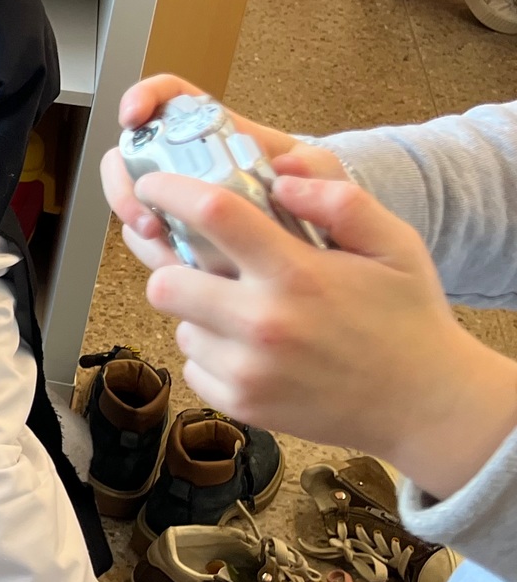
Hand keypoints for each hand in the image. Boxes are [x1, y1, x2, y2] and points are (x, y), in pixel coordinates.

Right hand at [101, 74, 345, 269]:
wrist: (320, 239)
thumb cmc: (314, 196)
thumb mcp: (324, 175)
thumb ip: (315, 169)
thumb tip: (287, 171)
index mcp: (214, 132)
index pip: (167, 98)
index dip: (142, 98)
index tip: (132, 117)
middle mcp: (186, 162)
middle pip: (129, 157)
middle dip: (123, 184)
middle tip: (144, 213)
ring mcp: (177, 200)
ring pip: (131, 201)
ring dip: (134, 222)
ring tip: (160, 243)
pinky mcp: (177, 235)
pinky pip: (149, 241)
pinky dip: (155, 253)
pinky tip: (176, 265)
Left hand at [139, 167, 516, 499]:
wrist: (426, 406)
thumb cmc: (407, 318)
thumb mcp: (395, 245)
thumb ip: (341, 200)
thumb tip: (282, 175)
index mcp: (296, 273)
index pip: (210, 214)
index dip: (169, 190)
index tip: (155, 184)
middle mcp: (262, 323)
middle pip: (163, 282)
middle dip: (172, 267)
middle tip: (200, 264)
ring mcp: (247, 370)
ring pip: (178, 326)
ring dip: (197, 313)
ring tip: (243, 311)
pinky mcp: (240, 404)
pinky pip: (193, 366)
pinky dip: (211, 354)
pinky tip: (252, 349)